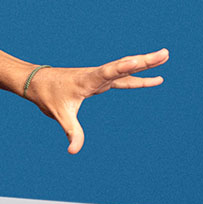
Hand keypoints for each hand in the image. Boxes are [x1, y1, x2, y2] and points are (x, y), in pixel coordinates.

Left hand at [25, 49, 168, 153]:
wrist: (37, 82)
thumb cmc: (48, 96)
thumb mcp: (60, 115)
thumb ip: (71, 131)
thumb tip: (73, 150)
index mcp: (88, 80)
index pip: (109, 72)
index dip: (124, 67)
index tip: (139, 60)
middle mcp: (96, 75)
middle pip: (124, 66)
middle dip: (145, 61)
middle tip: (165, 53)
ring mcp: (99, 76)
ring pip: (125, 69)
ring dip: (145, 63)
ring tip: (164, 56)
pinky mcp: (100, 80)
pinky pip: (123, 78)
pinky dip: (138, 77)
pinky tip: (154, 78)